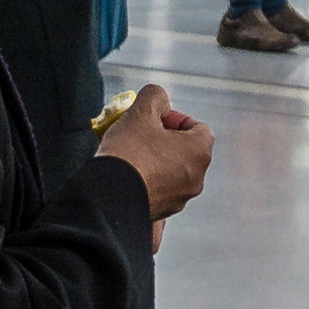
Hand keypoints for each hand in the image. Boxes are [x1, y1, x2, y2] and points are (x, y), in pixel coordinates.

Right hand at [104, 85, 213, 219]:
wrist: (108, 197)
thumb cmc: (129, 154)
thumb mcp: (140, 111)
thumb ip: (155, 96)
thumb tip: (159, 100)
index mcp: (199, 152)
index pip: (198, 127)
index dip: (175, 118)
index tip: (154, 119)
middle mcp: (196, 179)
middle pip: (185, 150)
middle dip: (164, 140)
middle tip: (140, 134)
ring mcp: (179, 199)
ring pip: (171, 172)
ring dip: (155, 161)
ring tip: (130, 155)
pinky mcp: (161, 213)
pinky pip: (158, 191)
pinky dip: (147, 182)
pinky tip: (128, 175)